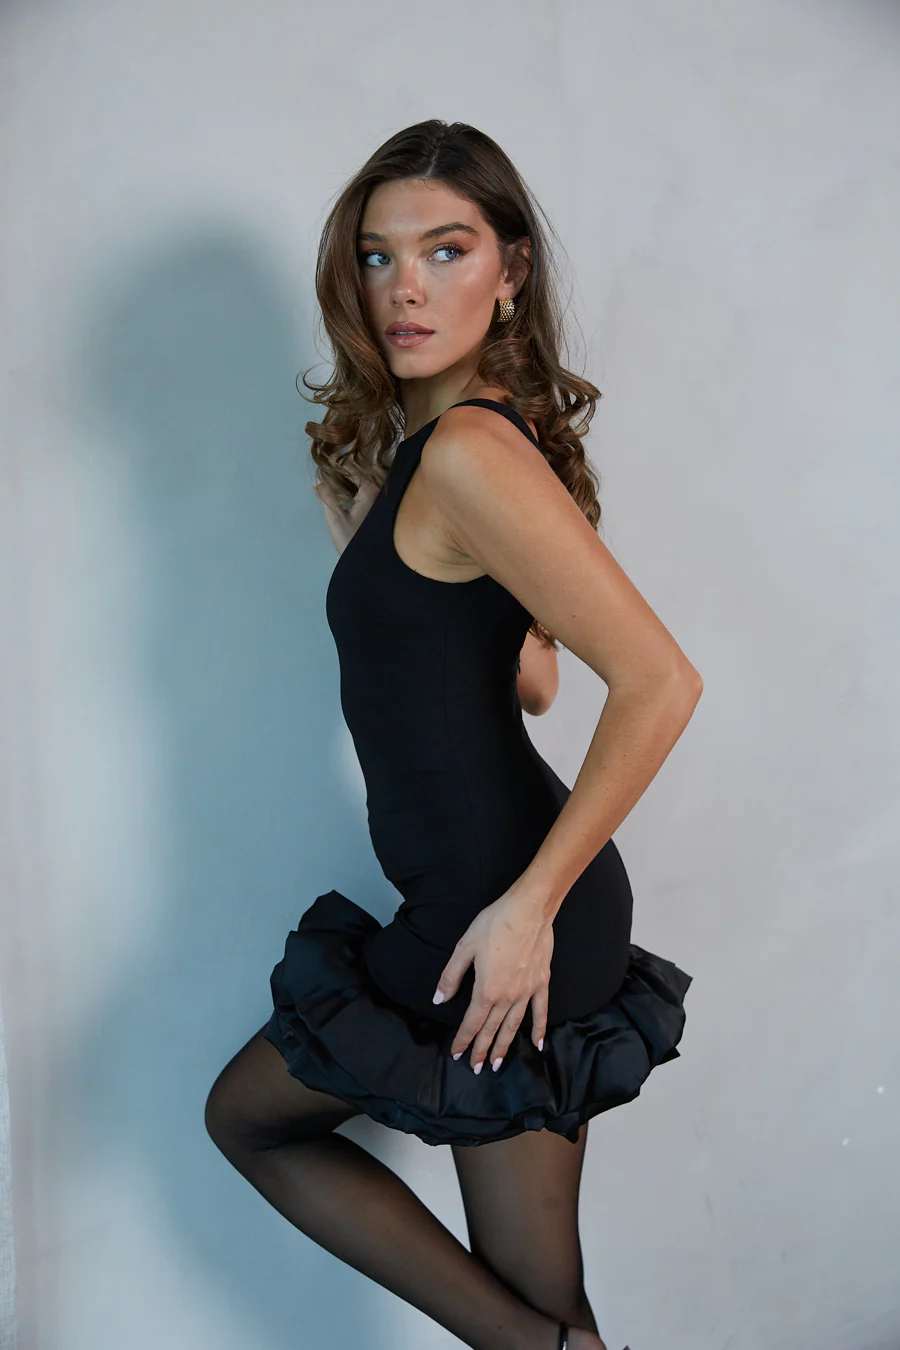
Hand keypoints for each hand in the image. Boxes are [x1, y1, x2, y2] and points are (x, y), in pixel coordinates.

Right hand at [314, 467, 380, 552]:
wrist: (365, 560)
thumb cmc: (350, 539)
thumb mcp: (334, 516)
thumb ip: (326, 494)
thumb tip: (318, 476)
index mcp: (371, 491)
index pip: (354, 468)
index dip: (339, 462)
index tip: (327, 457)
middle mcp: (379, 492)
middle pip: (362, 472)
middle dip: (346, 468)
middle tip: (329, 464)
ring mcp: (379, 500)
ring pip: (364, 481)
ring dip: (350, 477)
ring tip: (333, 474)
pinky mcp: (376, 509)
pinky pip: (366, 490)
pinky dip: (355, 486)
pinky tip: (343, 489)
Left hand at [432, 889, 552, 1073]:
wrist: (529, 910)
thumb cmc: (494, 925)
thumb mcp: (464, 948)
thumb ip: (451, 977)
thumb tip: (440, 1000)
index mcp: (486, 990)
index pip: (472, 1023)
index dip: (463, 1040)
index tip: (457, 1053)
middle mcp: (507, 997)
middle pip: (491, 1029)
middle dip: (482, 1050)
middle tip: (477, 1068)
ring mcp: (527, 992)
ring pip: (514, 1026)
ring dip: (504, 1047)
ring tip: (497, 1064)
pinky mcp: (542, 983)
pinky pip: (540, 1012)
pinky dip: (539, 1029)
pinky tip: (537, 1044)